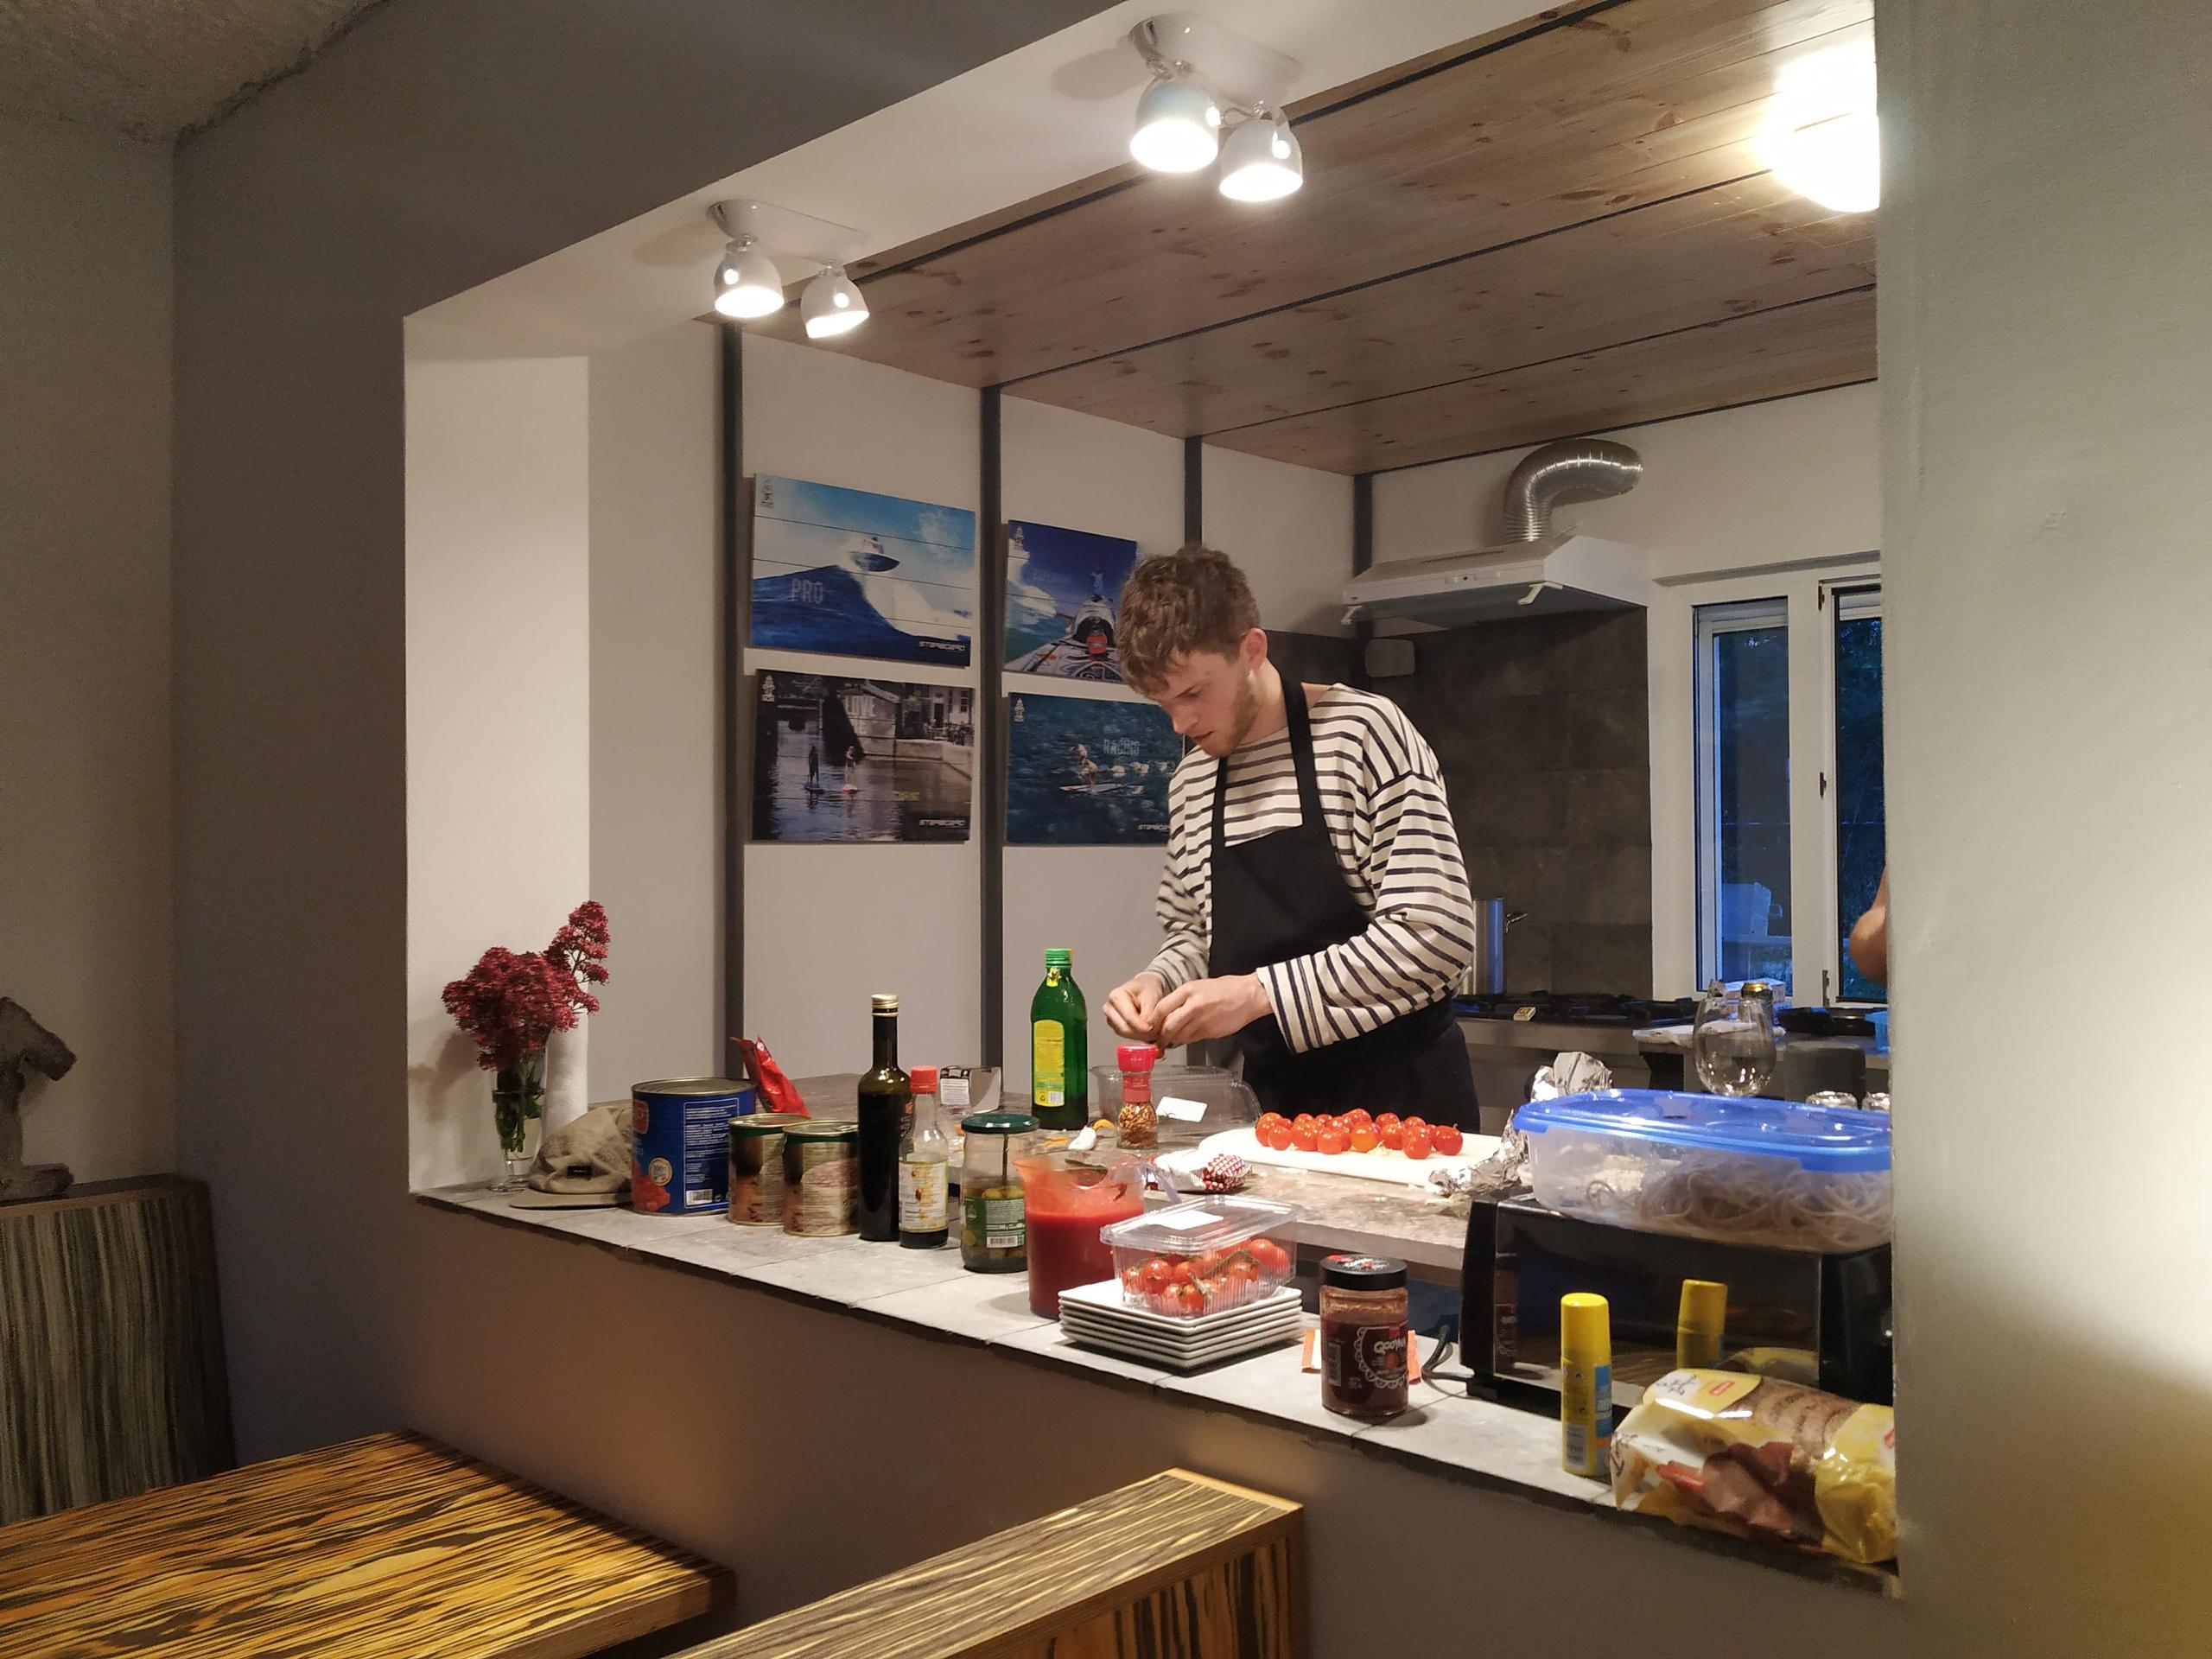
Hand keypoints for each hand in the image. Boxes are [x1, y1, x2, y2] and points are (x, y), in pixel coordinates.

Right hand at [1103, 972, 1167, 1042]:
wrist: (1146, 988)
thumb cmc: (1148, 989)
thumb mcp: (1152, 997)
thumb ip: (1149, 1014)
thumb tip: (1147, 1031)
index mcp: (1116, 996)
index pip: (1128, 1018)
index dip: (1142, 1027)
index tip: (1153, 1029)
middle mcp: (1109, 1008)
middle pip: (1125, 1029)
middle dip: (1142, 1033)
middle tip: (1157, 1031)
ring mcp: (1111, 1019)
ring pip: (1126, 1035)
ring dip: (1141, 1035)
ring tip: (1154, 1028)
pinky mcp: (1115, 1027)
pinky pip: (1127, 1037)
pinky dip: (1139, 1036)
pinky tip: (1147, 1029)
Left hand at [1156, 974, 1270, 1046]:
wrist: (1248, 995)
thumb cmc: (1225, 989)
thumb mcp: (1198, 986)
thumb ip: (1181, 999)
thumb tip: (1166, 1013)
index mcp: (1188, 991)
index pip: (1161, 1009)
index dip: (1153, 1021)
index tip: (1151, 1025)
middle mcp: (1192, 1005)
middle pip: (1167, 1025)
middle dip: (1161, 1034)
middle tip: (1159, 1037)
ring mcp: (1202, 1020)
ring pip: (1179, 1035)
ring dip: (1174, 1039)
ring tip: (1173, 1037)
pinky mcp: (1210, 1031)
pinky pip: (1192, 1039)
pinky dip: (1187, 1040)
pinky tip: (1188, 1035)